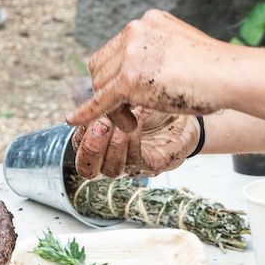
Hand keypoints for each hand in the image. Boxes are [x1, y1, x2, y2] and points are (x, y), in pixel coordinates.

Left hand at [65, 10, 228, 135]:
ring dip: (112, 108)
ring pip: (101, 85)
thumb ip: (159, 54)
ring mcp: (131, 54)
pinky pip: (99, 100)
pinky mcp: (129, 79)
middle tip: (129, 114)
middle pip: (103, 66)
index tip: (130, 95)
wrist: (229, 76)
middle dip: (110, 92)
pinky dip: (85, 111)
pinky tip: (71, 119)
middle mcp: (135, 31)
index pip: (115, 49)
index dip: (116, 74)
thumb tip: (148, 73)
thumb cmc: (217, 70)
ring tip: (133, 122)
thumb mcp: (182, 48)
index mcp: (148, 21)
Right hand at [71, 109, 200, 179]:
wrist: (185, 108)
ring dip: (114, 146)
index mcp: (101, 141)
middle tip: (101, 126)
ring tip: (122, 124)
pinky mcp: (153, 165)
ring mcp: (132, 164)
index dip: (81, 133)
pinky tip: (136, 124)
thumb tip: (90, 94)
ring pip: (111, 170)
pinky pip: (136, 162)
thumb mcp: (124, 97)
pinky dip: (133, 143)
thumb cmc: (152, 102)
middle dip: (91, 148)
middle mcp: (112, 156)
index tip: (90, 113)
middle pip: (87, 169)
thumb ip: (105, 100)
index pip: (78, 147)